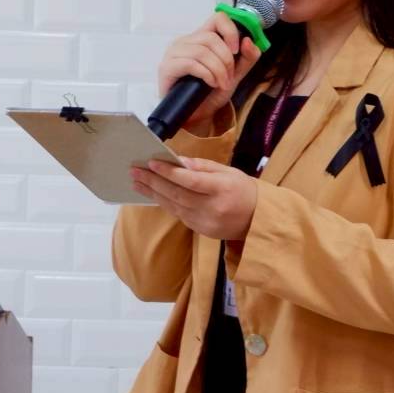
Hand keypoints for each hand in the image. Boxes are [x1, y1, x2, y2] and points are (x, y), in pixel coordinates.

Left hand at [131, 157, 258, 240]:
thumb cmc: (243, 190)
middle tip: (135, 171)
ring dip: (153, 193)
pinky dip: (164, 203)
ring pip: (174, 206)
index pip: (191, 180)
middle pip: (177, 194)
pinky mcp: (200, 230)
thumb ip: (203, 166)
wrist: (258, 220)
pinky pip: (178, 214)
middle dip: (153, 181)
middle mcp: (212, 207)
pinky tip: (153, 194)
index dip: (170, 172)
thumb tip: (179, 161)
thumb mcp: (229, 172)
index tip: (152, 163)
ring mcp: (205, 222)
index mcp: (222, 189)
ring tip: (137, 182)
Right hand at [157, 13, 261, 133]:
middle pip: (211, 37)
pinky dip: (207, 74)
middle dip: (226, 60)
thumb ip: (247, 58)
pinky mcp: (167, 67)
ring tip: (221, 83)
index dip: (230, 31)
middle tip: (229, 77)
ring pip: (202, 51)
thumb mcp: (235, 74)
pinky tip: (211, 84)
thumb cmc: (211, 92)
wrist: (196, 115)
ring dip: (218, 70)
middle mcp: (186, 41)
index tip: (236, 50)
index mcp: (201, 37)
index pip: (217, 18)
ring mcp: (174, 53)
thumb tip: (248, 40)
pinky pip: (191, 63)